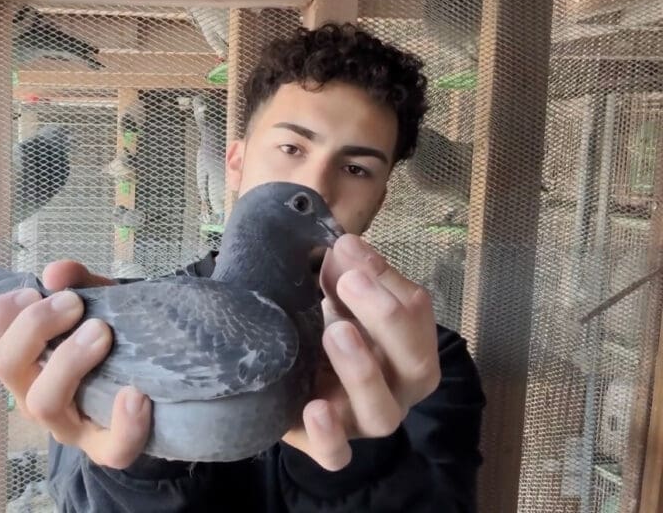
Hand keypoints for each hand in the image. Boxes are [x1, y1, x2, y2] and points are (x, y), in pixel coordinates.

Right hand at [0, 261, 151, 468]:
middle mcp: (34, 396)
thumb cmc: (110, 342)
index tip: (34, 292)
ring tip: (102, 332)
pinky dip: (124, 422)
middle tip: (74, 304)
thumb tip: (56, 272)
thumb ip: (79, 283)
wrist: (153, 386)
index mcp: (23, 363)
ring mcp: (68, 427)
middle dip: (35, 324)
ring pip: (44, 403)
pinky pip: (111, 449)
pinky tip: (136, 394)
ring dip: (69, 360)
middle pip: (5, 365)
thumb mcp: (97, 304)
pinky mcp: (108, 449)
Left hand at [282, 234, 440, 470]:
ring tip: (335, 331)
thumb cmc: (323, 329)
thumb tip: (346, 247)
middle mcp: (397, 389)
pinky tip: (314, 408)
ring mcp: (363, 422)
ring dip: (362, 370)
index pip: (417, 314)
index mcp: (407, 346)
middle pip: (415, 365)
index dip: (387, 280)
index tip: (348, 250)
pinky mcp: (326, 444)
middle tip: (349, 281)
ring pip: (382, 413)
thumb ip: (346, 273)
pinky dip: (329, 436)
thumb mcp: (337, 297)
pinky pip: (337, 456)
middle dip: (386, 318)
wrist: (286, 377)